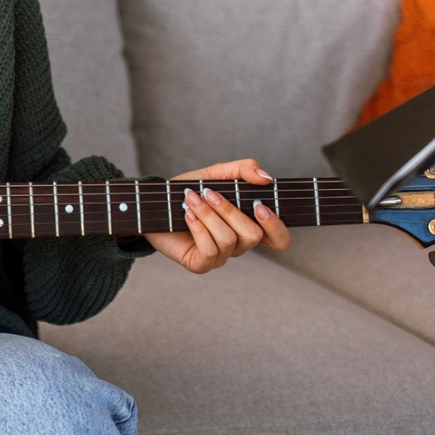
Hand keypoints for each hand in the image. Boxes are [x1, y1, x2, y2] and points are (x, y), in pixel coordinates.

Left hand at [144, 158, 290, 273]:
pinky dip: (199, 228)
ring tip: (191, 199)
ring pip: (229, 240)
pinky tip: (187, 215)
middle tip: (209, 193)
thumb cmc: (190, 190)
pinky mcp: (200, 265)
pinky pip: (210, 251)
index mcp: (250, 225)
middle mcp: (239, 245)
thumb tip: (266, 179)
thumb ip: (244, 169)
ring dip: (208, 215)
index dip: (276, 226)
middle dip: (229, 210)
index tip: (260, 205)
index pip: (280, 239)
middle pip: (253, 235)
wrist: (155, 203)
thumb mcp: (217, 173)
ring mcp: (221, 257)